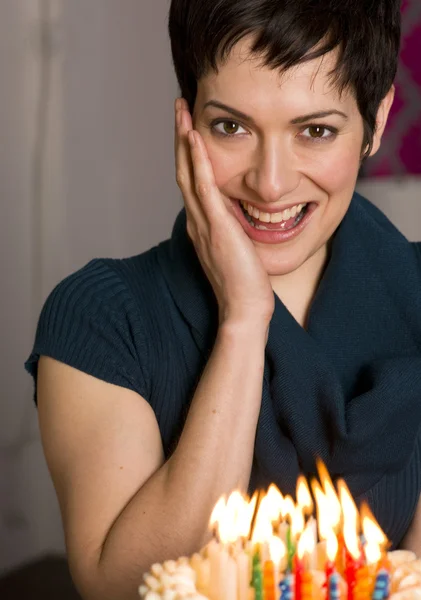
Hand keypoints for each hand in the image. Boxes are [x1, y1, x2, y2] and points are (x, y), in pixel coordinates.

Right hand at [174, 98, 274, 327]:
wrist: (245, 309)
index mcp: (202, 224)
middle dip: (180, 136)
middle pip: (183, 169)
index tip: (190, 125)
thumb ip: (232, 230)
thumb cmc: (246, 284)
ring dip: (183, 140)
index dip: (188, 152)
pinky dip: (198, 160)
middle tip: (180, 106)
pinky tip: (194, 136)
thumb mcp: (237, 250)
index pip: (192, 180)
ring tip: (182, 110)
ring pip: (188, 172)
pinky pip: (203, 187)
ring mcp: (203, 223)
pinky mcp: (216, 227)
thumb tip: (240, 216)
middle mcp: (197, 220)